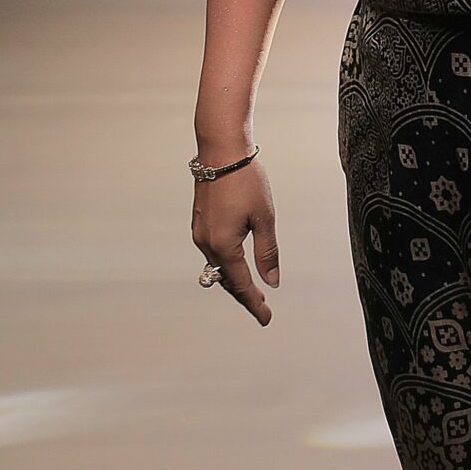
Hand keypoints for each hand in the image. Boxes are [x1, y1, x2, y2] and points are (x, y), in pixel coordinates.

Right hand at [191, 159, 279, 325]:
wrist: (221, 150)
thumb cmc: (246, 180)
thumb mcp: (264, 218)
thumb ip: (267, 253)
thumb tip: (271, 281)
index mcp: (224, 245)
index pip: (242, 284)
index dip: (255, 304)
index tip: (266, 319)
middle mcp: (206, 243)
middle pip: (226, 280)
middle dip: (244, 295)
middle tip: (262, 310)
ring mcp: (199, 233)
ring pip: (217, 267)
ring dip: (234, 280)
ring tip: (252, 292)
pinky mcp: (199, 223)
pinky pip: (212, 253)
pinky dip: (225, 265)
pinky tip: (236, 265)